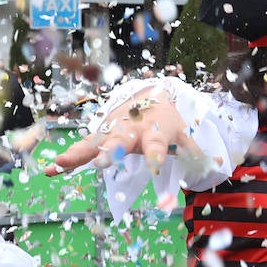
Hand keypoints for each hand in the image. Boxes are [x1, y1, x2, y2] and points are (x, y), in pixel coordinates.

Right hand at [45, 89, 200, 175]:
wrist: (148, 95)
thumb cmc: (165, 122)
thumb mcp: (182, 135)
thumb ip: (195, 151)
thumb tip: (218, 163)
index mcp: (152, 132)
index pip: (155, 146)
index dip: (155, 156)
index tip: (155, 167)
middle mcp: (129, 130)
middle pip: (118, 142)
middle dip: (110, 152)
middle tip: (101, 163)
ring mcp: (111, 132)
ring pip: (93, 144)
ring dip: (78, 155)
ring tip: (60, 165)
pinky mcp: (98, 137)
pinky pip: (80, 150)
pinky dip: (66, 160)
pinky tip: (49, 170)